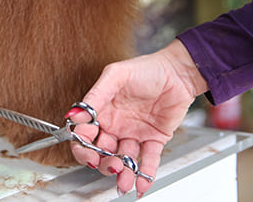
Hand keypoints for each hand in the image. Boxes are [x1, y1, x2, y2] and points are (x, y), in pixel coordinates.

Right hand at [67, 39, 207, 196]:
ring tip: (124, 182)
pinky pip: (148, 160)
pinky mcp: (154, 139)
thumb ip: (95, 96)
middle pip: (102, 152)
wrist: (178, 71)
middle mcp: (115, 125)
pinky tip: (141, 184)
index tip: (89, 155)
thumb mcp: (115, 76)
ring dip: (123, 173)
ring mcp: (134, 133)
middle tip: (110, 166)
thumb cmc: (146, 68)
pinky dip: (145, 174)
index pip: (85, 135)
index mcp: (102, 111)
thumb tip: (73, 115)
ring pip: (124, 159)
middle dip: (104, 163)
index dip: (84, 148)